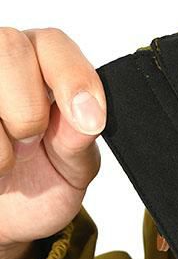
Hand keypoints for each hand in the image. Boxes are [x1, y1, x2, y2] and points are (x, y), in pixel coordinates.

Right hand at [0, 27, 105, 251]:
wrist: (6, 213)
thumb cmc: (40, 181)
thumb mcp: (73, 167)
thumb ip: (80, 139)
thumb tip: (88, 115)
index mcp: (43, 64)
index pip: (54, 44)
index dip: (73, 79)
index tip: (87, 122)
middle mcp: (1, 60)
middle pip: (9, 48)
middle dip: (28, 109)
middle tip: (30, 142)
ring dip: (0, 136)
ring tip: (8, 156)